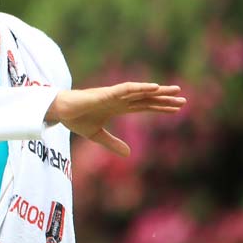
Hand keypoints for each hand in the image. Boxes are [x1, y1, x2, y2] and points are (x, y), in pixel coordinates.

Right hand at [46, 83, 184, 155]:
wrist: (59, 111)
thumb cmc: (75, 119)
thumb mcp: (96, 135)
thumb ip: (113, 143)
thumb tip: (129, 154)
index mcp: (118, 107)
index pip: (144, 106)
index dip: (160, 108)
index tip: (177, 109)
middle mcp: (119, 99)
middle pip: (147, 98)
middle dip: (165, 99)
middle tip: (184, 100)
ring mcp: (114, 95)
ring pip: (141, 92)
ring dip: (158, 91)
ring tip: (175, 91)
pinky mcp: (106, 93)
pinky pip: (127, 88)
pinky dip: (141, 88)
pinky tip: (154, 87)